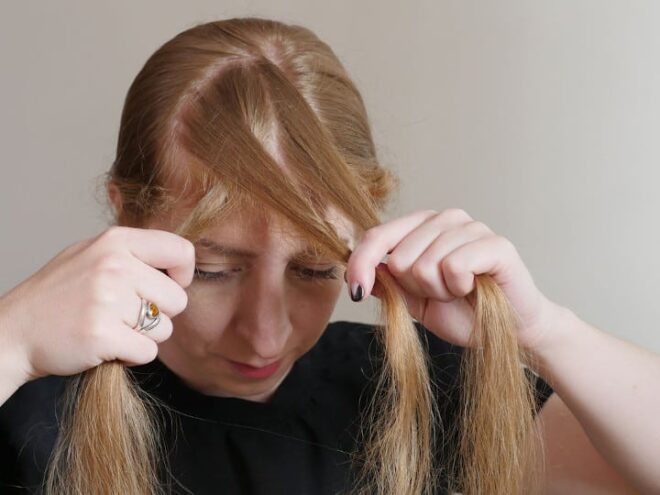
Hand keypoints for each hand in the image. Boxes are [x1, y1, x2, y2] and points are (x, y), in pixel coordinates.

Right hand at [0, 226, 194, 383]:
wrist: (14, 331)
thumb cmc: (59, 295)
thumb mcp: (93, 254)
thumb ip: (134, 253)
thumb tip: (180, 260)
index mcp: (116, 241)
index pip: (180, 251)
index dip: (182, 275)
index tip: (167, 287)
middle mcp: (115, 266)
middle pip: (178, 299)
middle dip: (159, 314)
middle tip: (126, 315)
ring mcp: (108, 300)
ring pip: (164, 328)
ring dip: (144, 336)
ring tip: (112, 328)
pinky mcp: (102, 334)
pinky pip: (148, 352)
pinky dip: (131, 356)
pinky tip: (107, 345)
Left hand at [345, 208, 562, 351]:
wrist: (509, 333)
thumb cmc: (463, 313)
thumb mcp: (414, 302)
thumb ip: (389, 283)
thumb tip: (359, 271)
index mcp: (422, 227)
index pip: (378, 236)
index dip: (360, 264)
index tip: (356, 292)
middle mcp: (446, 219)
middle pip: (400, 257)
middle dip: (416, 288)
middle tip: (442, 294)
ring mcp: (472, 228)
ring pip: (425, 264)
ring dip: (439, 291)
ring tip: (460, 292)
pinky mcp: (495, 244)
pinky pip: (453, 265)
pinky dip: (458, 287)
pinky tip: (473, 288)